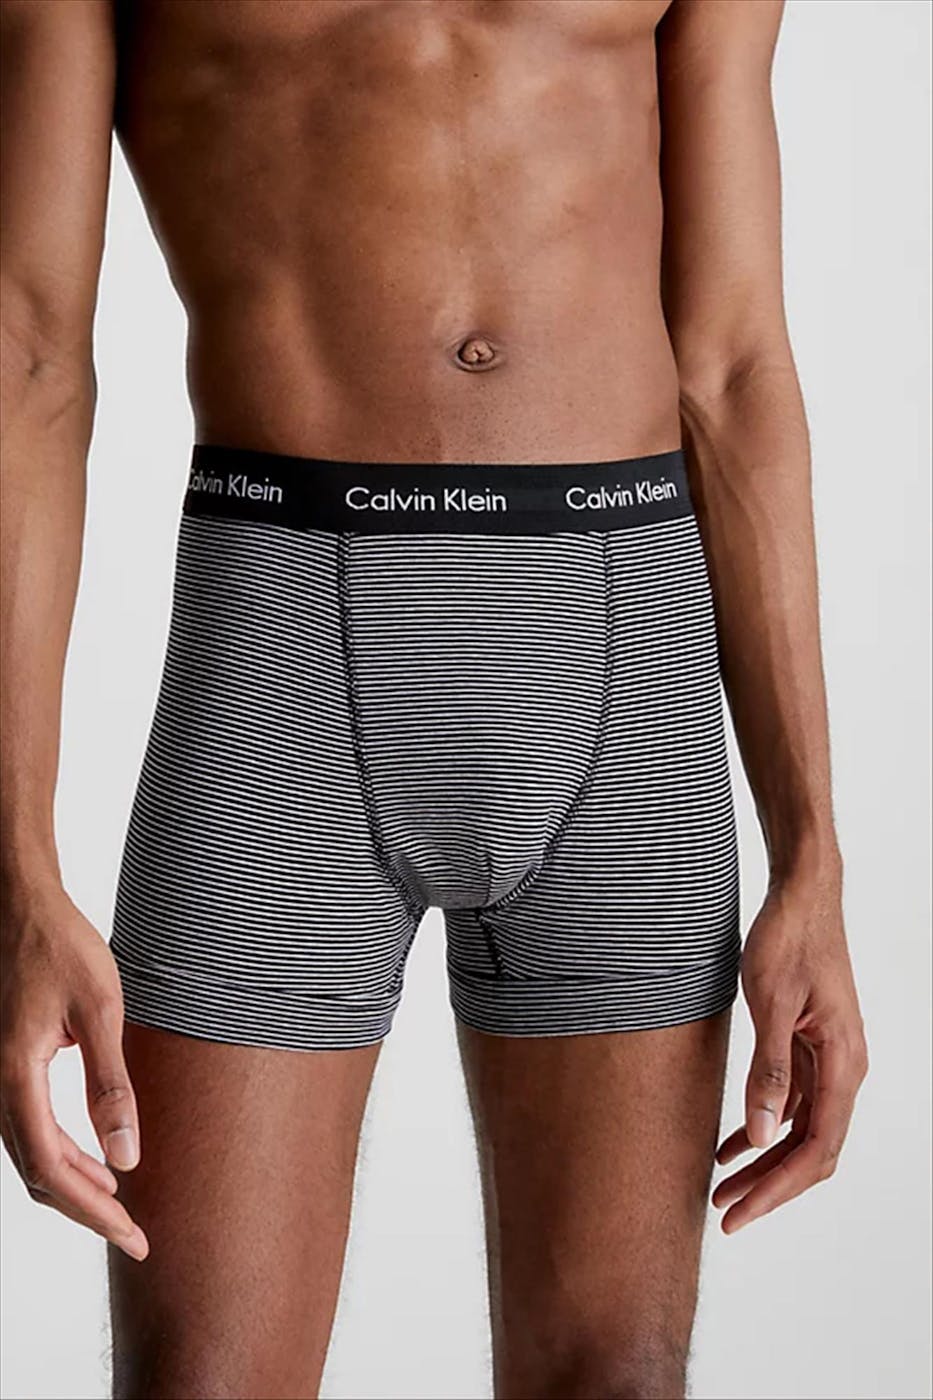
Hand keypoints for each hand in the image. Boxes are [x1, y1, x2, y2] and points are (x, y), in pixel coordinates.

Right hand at [0, 881, 147, 1259]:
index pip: (55, 1169)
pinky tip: (96, 1157)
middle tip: (136, 1235)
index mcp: (15, 1077)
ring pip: (31, 1155)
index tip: (135, 1236)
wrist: (21, 905)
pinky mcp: (6, 1068)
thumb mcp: (101, 1010)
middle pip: (39, 1174)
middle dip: (88, 1210)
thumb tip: (127, 1155)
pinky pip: (28, 1130)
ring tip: (121, 1203)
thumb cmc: (61, 946)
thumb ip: (112, 1084)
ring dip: (74, 1185)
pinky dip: (61, 1156)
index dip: (96, 1211)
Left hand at [713, 874, 867, 1231]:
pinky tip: (733, 1141)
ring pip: (802, 1129)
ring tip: (721, 1185)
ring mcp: (830, 1058)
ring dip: (764, 1161)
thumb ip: (768, 1071)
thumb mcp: (770, 1004)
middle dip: (769, 1186)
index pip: (815, 1149)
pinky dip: (765, 1126)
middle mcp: (845, 1068)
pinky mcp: (811, 1045)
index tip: (738, 1212)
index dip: (776, 1189)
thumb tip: (762, 1135)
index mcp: (843, 1063)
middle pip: (813, 1150)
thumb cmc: (788, 939)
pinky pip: (794, 1102)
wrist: (801, 894)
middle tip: (723, 1212)